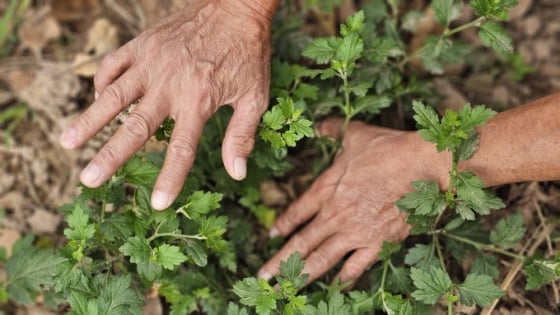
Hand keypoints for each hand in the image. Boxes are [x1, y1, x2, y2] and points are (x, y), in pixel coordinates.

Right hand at [59, 0, 273, 209]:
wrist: (234, 8)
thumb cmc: (247, 56)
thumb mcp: (255, 97)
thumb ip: (242, 135)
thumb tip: (237, 174)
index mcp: (200, 101)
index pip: (181, 149)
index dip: (170, 179)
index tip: (157, 204)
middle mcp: (170, 85)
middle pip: (134, 127)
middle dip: (110, 156)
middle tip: (88, 181)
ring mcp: (152, 63)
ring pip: (113, 96)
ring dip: (89, 120)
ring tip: (67, 142)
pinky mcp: (142, 44)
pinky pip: (113, 65)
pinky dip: (101, 84)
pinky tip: (96, 100)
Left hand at [258, 118, 448, 284]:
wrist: (421, 165)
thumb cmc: (388, 148)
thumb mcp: (355, 134)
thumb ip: (333, 130)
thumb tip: (320, 124)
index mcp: (327, 187)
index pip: (297, 210)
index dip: (283, 223)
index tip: (271, 234)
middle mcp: (335, 213)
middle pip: (302, 242)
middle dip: (280, 261)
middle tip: (263, 276)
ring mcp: (355, 230)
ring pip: (323, 258)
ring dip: (303, 273)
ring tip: (289, 287)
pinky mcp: (378, 242)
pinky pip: (357, 264)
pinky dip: (346, 276)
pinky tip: (338, 284)